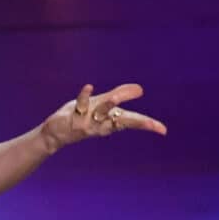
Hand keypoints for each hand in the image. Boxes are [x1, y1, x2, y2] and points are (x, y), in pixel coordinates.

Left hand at [39, 83, 166, 153]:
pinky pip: (80, 105)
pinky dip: (84, 95)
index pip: (132, 122)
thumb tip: (139, 88)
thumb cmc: (81, 117)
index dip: (147, 124)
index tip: (163, 130)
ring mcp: (88, 121)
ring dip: (109, 105)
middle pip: (122, 121)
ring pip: (101, 113)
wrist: (55, 132)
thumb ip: (119, 95)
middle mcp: (101, 122)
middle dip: (138, 123)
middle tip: (153, 125)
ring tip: (117, 97)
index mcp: (110, 120)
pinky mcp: (73, 117)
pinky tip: (89, 86)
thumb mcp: (101, 104)